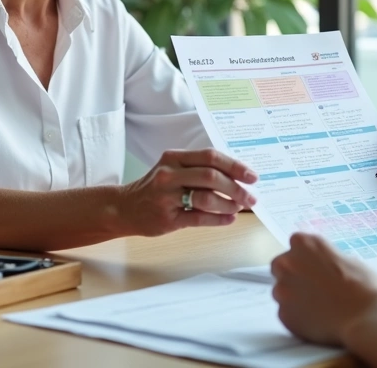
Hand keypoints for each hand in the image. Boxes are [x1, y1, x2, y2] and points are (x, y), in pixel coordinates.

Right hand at [118, 148, 257, 236]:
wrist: (124, 208)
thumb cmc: (155, 188)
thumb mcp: (173, 170)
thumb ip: (199, 169)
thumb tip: (237, 177)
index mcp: (174, 157)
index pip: (210, 157)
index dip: (235, 166)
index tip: (252, 176)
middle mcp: (169, 174)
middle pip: (211, 176)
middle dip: (236, 187)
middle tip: (251, 197)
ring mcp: (166, 197)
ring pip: (206, 198)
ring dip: (228, 204)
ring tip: (239, 208)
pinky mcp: (167, 218)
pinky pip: (199, 218)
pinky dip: (218, 219)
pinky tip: (228, 219)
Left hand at [270, 233, 376, 345]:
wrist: (364, 319)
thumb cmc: (364, 287)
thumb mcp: (350, 261)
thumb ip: (328, 259)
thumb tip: (325, 265)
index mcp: (304, 243)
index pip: (297, 244)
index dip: (306, 257)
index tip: (315, 266)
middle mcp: (287, 263)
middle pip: (281, 266)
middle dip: (292, 275)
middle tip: (312, 287)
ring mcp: (282, 290)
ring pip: (281, 291)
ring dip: (294, 297)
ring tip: (317, 307)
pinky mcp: (283, 314)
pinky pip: (286, 313)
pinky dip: (297, 317)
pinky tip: (316, 320)